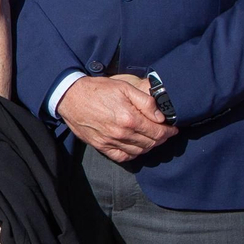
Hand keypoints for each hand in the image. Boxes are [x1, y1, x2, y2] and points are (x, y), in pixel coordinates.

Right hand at [57, 75, 176, 162]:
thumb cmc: (97, 89)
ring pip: (139, 151)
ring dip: (149, 146)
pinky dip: (133, 154)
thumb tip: (160, 116)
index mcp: (129, 118)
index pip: (158, 132)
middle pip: (151, 143)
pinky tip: (136, 146)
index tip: (173, 129)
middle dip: (161, 139)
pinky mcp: (101, 146)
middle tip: (164, 133)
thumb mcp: (124, 87)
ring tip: (152, 138)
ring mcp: (110, 142)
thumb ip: (145, 101)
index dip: (169, 131)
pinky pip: (123, 156)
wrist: (70, 97)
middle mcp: (121, 133)